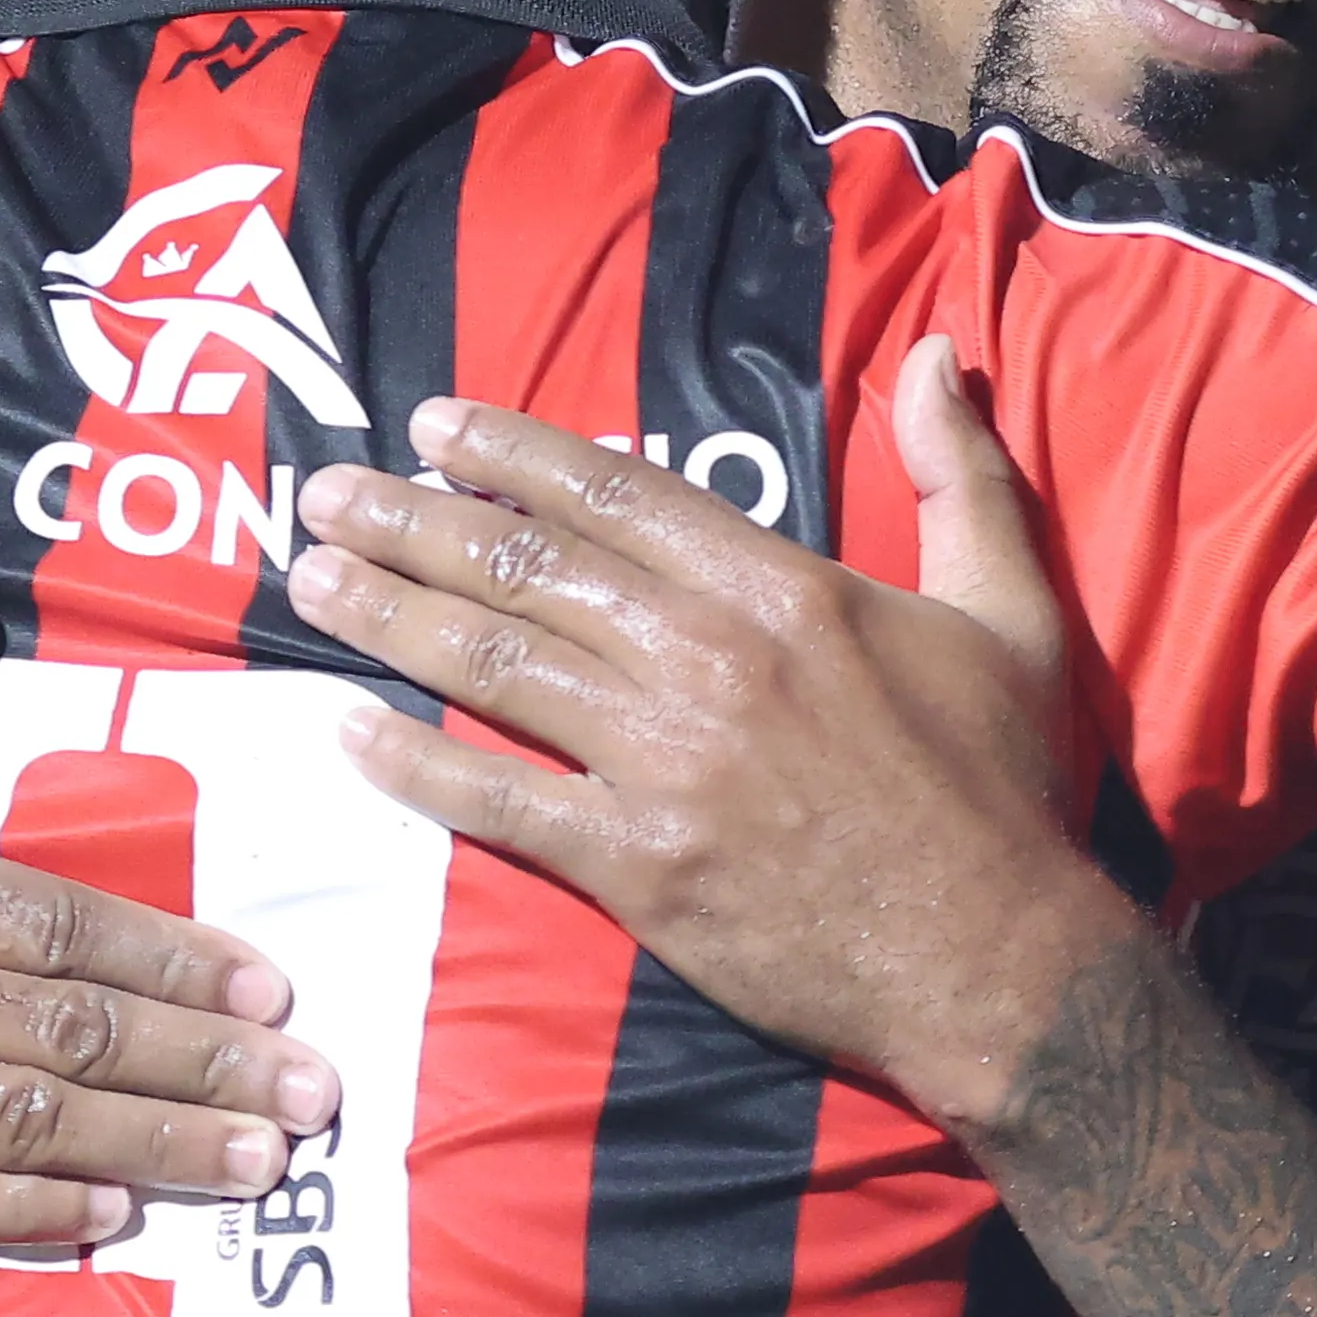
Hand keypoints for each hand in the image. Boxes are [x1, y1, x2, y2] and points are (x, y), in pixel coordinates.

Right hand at [0, 583, 335, 1248]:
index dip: (175, 962)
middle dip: (204, 1066)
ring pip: (19, 1126)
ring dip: (152, 1148)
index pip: (57, 926)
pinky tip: (111, 1215)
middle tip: (309, 1095)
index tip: (268, 989)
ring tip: (255, 1163)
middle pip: (66, 1035)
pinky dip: (26, 1211)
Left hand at [284, 339, 1110, 1118]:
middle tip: (323, 493)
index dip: (512, 451)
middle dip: (412, 520)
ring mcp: (665, 763)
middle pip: (529, 565)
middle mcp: (708, 659)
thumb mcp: (1007, 611)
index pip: (617, 493)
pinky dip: (416, 766)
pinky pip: (501, 802)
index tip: (433, 423)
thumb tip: (933, 355)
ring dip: (389, 616)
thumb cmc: (1001, 786)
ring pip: (496, 664)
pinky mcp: (638, 865)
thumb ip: (963, 477)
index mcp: (783, 589)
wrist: (998, 960)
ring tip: (309, 579)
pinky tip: (348, 733)